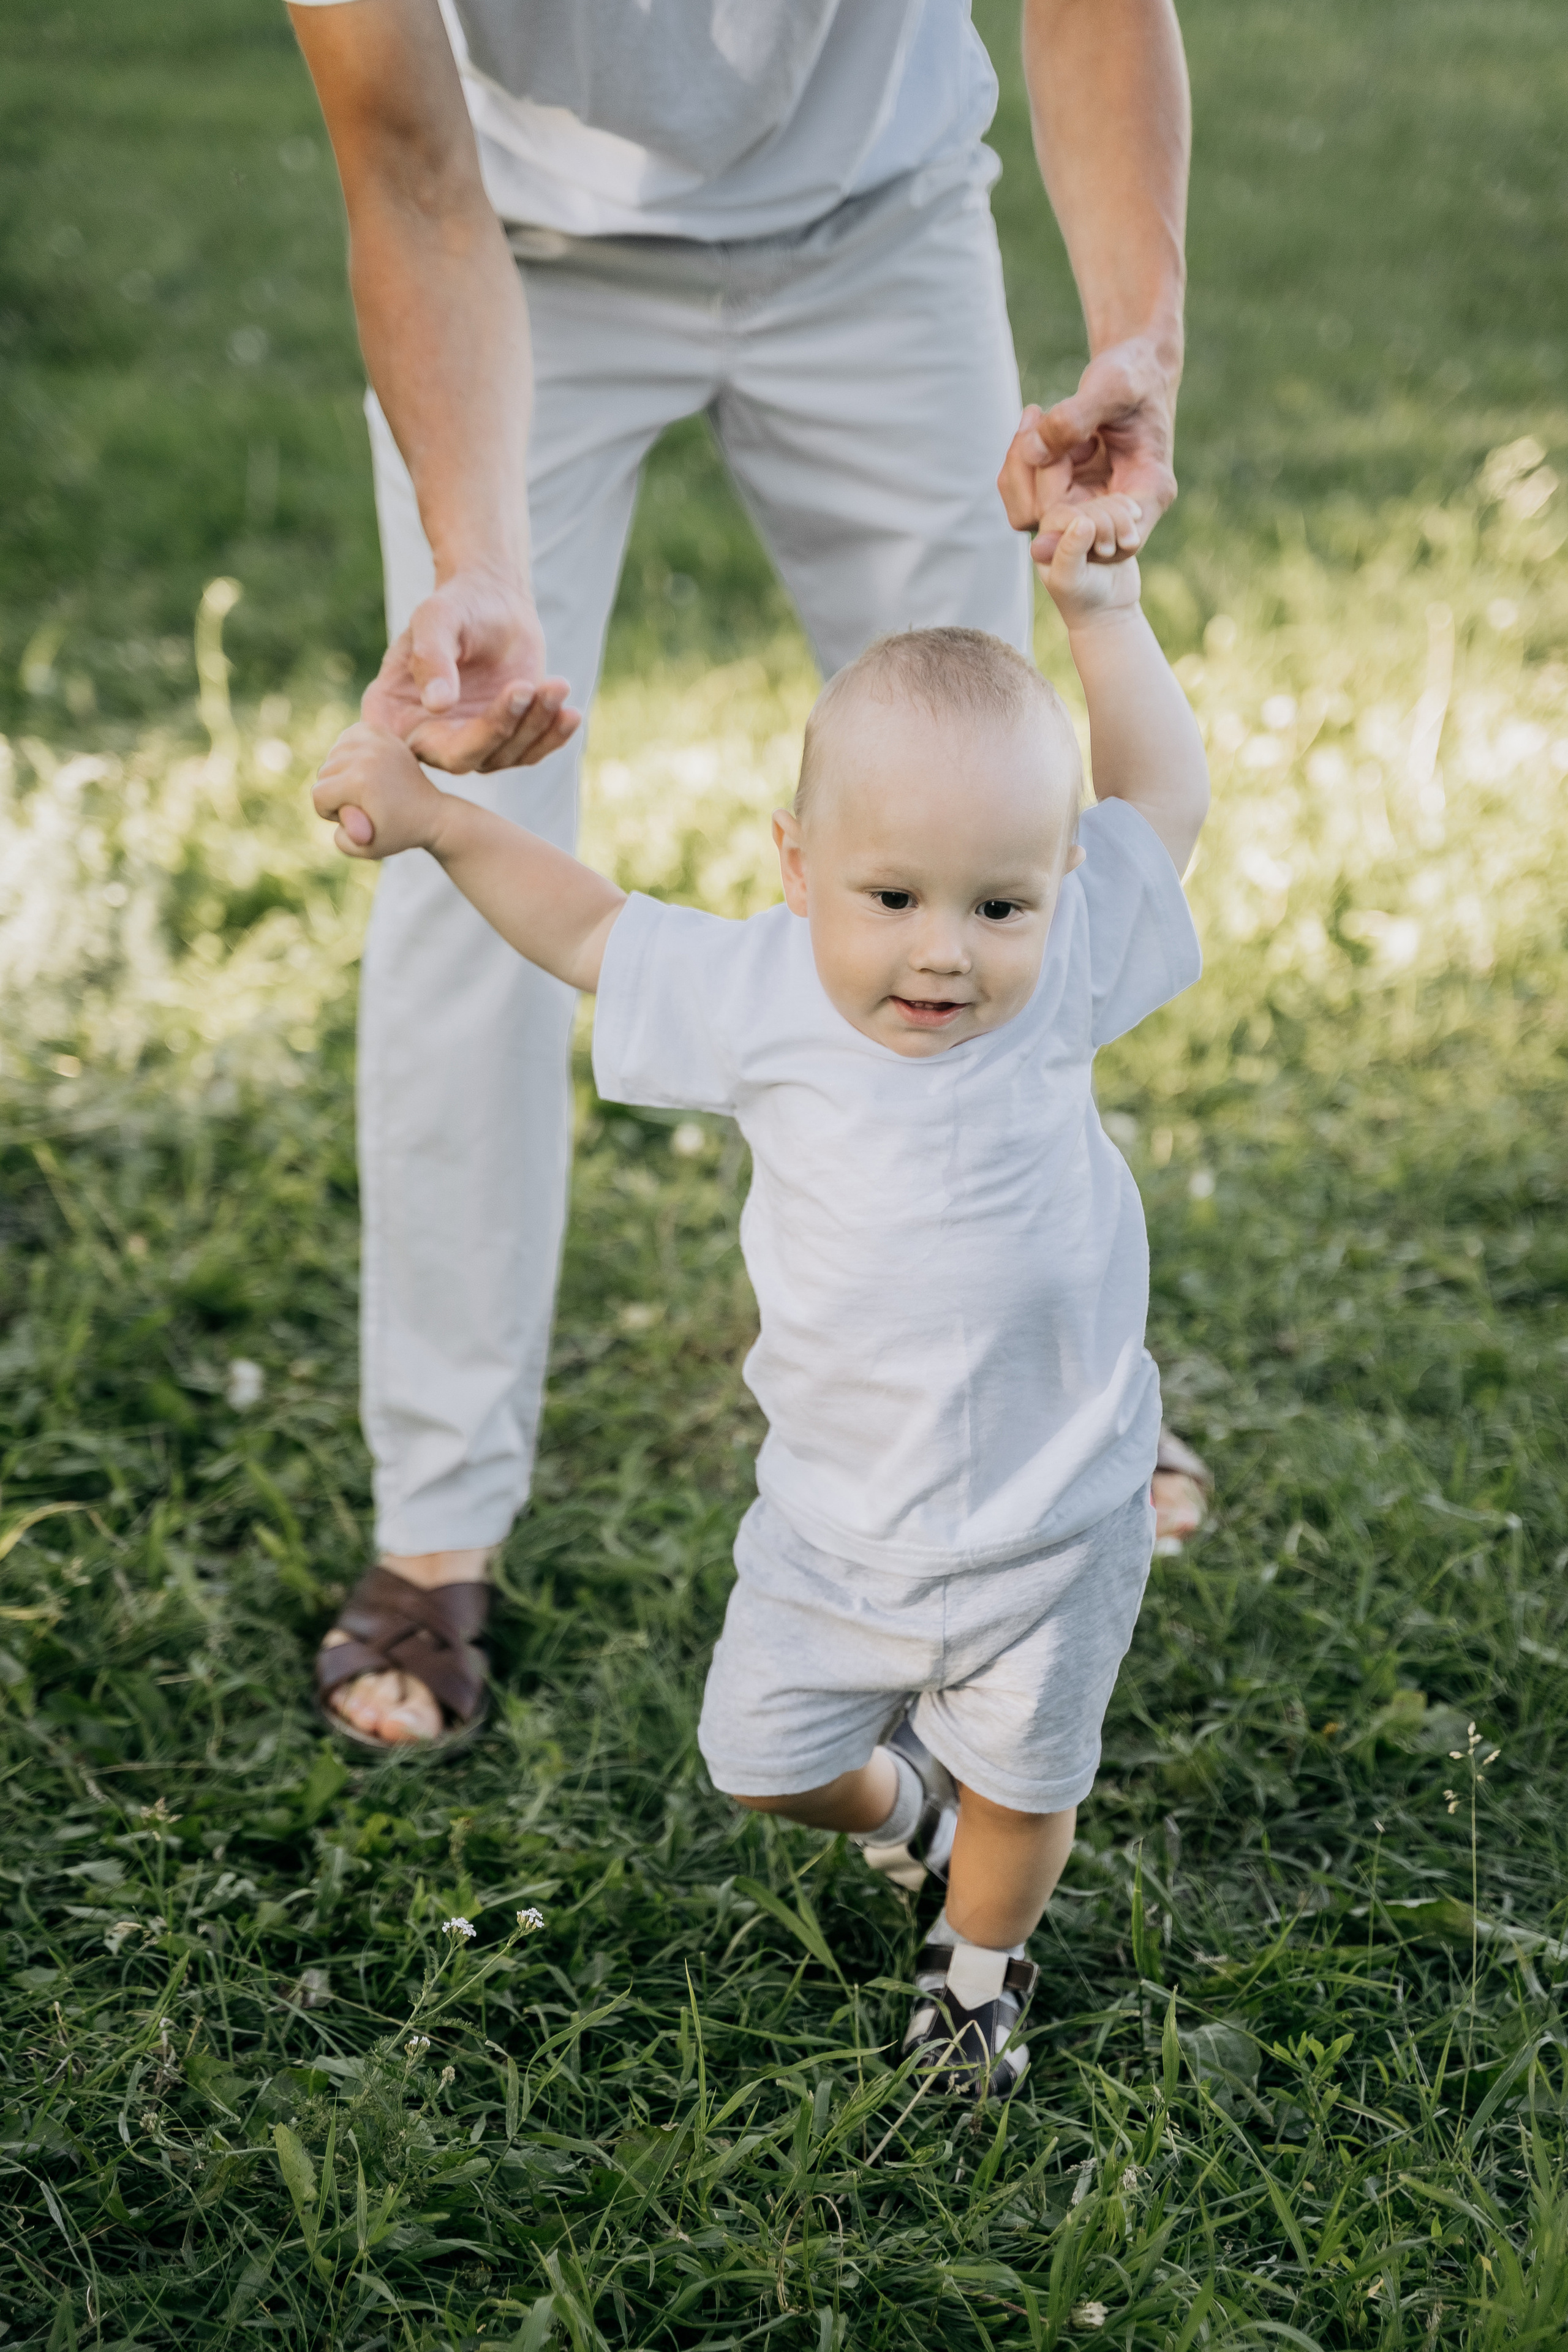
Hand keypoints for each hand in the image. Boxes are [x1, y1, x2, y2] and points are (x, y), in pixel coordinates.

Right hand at [313, 722, 446, 859]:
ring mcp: (375, 739)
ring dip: (340, 774)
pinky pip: (346, 738)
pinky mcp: (379, 731)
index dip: (329, 813)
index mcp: (360, 780)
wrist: (431, 813)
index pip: (318, 794)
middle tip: (362, 804)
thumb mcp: (366, 848)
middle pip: (323, 773)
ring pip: (332, 755)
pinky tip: (363, 767)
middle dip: (335, 793)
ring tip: (363, 788)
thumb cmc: (397, 833)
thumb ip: (340, 838)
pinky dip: (349, 753)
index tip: (354, 818)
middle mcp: (366, 754)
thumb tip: (339, 810)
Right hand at [360, 569, 581, 773]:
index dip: (434, 743)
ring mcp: (466, 744)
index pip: (403, 747)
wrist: (495, 601)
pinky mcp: (504, 742)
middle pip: (461, 758)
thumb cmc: (457, 605)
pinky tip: (569, 712)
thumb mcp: (437, 619)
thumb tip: (437, 704)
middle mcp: (426, 737)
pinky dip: (552, 736)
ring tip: (555, 685)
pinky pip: (529, 753)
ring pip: (501, 756)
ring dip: (532, 724)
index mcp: (391, 713)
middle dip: (498, 727)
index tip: (464, 713)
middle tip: (524, 686)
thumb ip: (431, 657)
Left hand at [997, 334, 1177, 568]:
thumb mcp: (1111, 386)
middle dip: (1039, 474)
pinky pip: (1024, 499)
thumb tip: (1034, 453)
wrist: (1132, 367)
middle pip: (1064, 530)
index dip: (1080, 533)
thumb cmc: (1133, 373)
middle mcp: (1118, 507)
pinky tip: (1035, 422)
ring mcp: (1087, 505)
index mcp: (1149, 490)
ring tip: (1037, 416)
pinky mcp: (1063, 495)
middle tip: (1039, 417)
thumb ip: (1074, 418)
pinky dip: (1017, 463)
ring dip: (1021, 468)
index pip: (1119, 541)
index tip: (1049, 498)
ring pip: (1034, 517)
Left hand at [1041, 511, 1141, 630]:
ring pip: (1112, 504)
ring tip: (1123, 548)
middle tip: (1107, 554)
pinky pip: (1125, 506)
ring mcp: (1088, 521)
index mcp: (1046, 536)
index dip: (1090, 525)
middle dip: (1109, 529)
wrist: (1107, 610)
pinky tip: (1130, 539)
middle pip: (1095, 506)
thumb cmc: (1081, 599)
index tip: (1100, 552)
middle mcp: (1065, 525)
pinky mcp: (1110, 522)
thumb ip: (1070, 551)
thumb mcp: (1069, 580)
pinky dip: (1133, 522)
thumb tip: (1082, 520)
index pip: (1070, 512)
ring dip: (1124, 526)